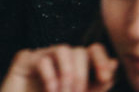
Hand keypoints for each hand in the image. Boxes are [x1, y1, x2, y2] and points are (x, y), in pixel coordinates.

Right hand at [0, 44, 117, 91]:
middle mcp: (59, 62)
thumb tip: (114, 64)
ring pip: (63, 50)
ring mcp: (41, 59)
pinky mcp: (23, 61)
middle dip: (82, 75)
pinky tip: (50, 91)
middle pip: (80, 51)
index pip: (93, 50)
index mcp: (75, 71)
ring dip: (67, 73)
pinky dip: (50, 76)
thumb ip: (97, 86)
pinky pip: (42, 58)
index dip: (101, 59)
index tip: (105, 77)